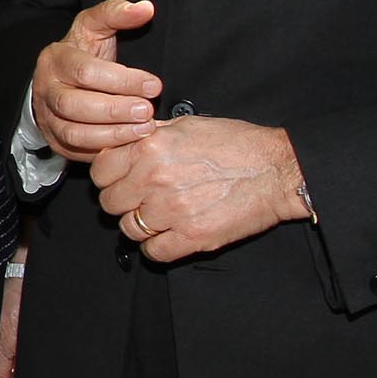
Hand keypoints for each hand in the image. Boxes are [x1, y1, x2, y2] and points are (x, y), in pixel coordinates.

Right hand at [31, 0, 162, 160]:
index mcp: (55, 58)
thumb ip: (117, 13)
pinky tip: (129, 144)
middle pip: (74, 105)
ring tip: (143, 129)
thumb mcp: (95, 26)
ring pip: (74, 133)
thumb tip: (145, 8)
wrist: (58, 79)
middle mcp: (46, 89)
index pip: (85, 71)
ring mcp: (47, 117)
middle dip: (116, 110)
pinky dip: (105, 150)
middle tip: (148, 111)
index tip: (154, 85)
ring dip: (112, 134)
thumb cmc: (83, 52)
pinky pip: (77, 151)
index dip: (123, 80)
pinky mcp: (55, 140)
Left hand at [90, 117, 308, 262]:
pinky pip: (153, 252)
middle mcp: (154, 179)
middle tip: (140, 200)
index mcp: (149, 148)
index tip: (119, 180)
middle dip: (122, 202)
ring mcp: (172, 210)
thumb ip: (150, 135)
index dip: (108, 178)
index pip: (100, 172)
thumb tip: (125, 139)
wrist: (276, 170)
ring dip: (140, 225)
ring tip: (160, 216)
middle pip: (110, 203)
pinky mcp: (192, 236)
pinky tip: (170, 235)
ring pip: (129, 229)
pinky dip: (157, 247)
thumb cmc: (237, 144)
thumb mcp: (186, 125)